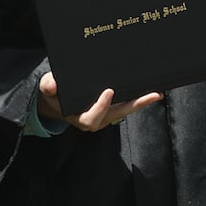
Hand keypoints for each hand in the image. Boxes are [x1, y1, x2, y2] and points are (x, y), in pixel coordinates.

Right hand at [37, 72, 160, 130]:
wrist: (58, 101)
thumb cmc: (54, 94)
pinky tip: (149, 90)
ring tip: (157, 92)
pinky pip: (126, 104)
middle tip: (152, 95)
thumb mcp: (48, 89)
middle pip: (118, 114)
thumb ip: (48, 86)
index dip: (101, 106)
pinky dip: (137, 98)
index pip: (93, 118)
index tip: (108, 91)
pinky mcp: (111, 109)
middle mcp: (96, 120)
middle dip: (136, 105)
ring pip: (125, 109)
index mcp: (80, 118)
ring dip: (141, 102)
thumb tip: (51, 85)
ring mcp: (106, 115)